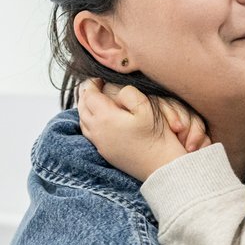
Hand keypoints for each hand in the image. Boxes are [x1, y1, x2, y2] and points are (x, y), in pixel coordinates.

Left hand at [77, 79, 194, 181]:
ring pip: (83, 121)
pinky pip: (89, 133)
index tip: (99, 78)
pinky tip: (99, 120)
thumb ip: (128, 93)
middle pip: (82, 108)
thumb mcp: (146, 108)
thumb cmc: (157, 136)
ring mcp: (100, 144)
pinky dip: (89, 122)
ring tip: (95, 101)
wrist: (161, 165)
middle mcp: (98, 131)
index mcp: (106, 117)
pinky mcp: (105, 153)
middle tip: (95, 86)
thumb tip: (116, 91)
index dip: (92, 83)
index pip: (89, 95)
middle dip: (86, 95)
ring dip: (86, 109)